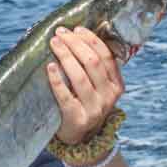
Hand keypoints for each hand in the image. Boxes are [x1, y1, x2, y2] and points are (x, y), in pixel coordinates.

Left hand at [47, 26, 124, 144]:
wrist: (80, 137)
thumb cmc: (85, 104)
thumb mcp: (98, 89)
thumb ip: (95, 69)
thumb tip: (76, 37)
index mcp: (116, 85)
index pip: (107, 56)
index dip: (91, 40)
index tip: (76, 29)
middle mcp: (108, 96)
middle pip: (92, 63)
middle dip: (75, 44)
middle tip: (60, 34)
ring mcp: (94, 108)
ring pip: (79, 77)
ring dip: (65, 56)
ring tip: (54, 44)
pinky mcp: (76, 118)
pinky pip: (65, 95)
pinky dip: (57, 79)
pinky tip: (50, 66)